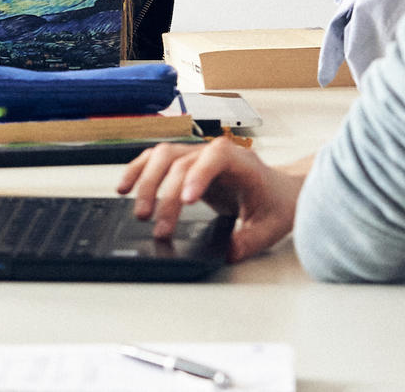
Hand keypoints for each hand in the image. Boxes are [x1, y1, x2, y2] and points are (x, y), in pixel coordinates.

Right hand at [116, 138, 302, 262]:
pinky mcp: (184, 163)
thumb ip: (248, 240)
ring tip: (139, 212)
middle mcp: (213, 152)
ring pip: (161, 156)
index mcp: (239, 161)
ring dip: (146, 182)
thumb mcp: (270, 228)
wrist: (280, 190)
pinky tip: (124, 188)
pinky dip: (138, 171)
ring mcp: (196, 155)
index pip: (214, 158)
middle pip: (179, 161)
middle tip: (158, 226)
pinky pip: (155, 160)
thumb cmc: (276, 203)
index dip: (198, 175)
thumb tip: (227, 252)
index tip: (187, 201)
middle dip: (165, 194)